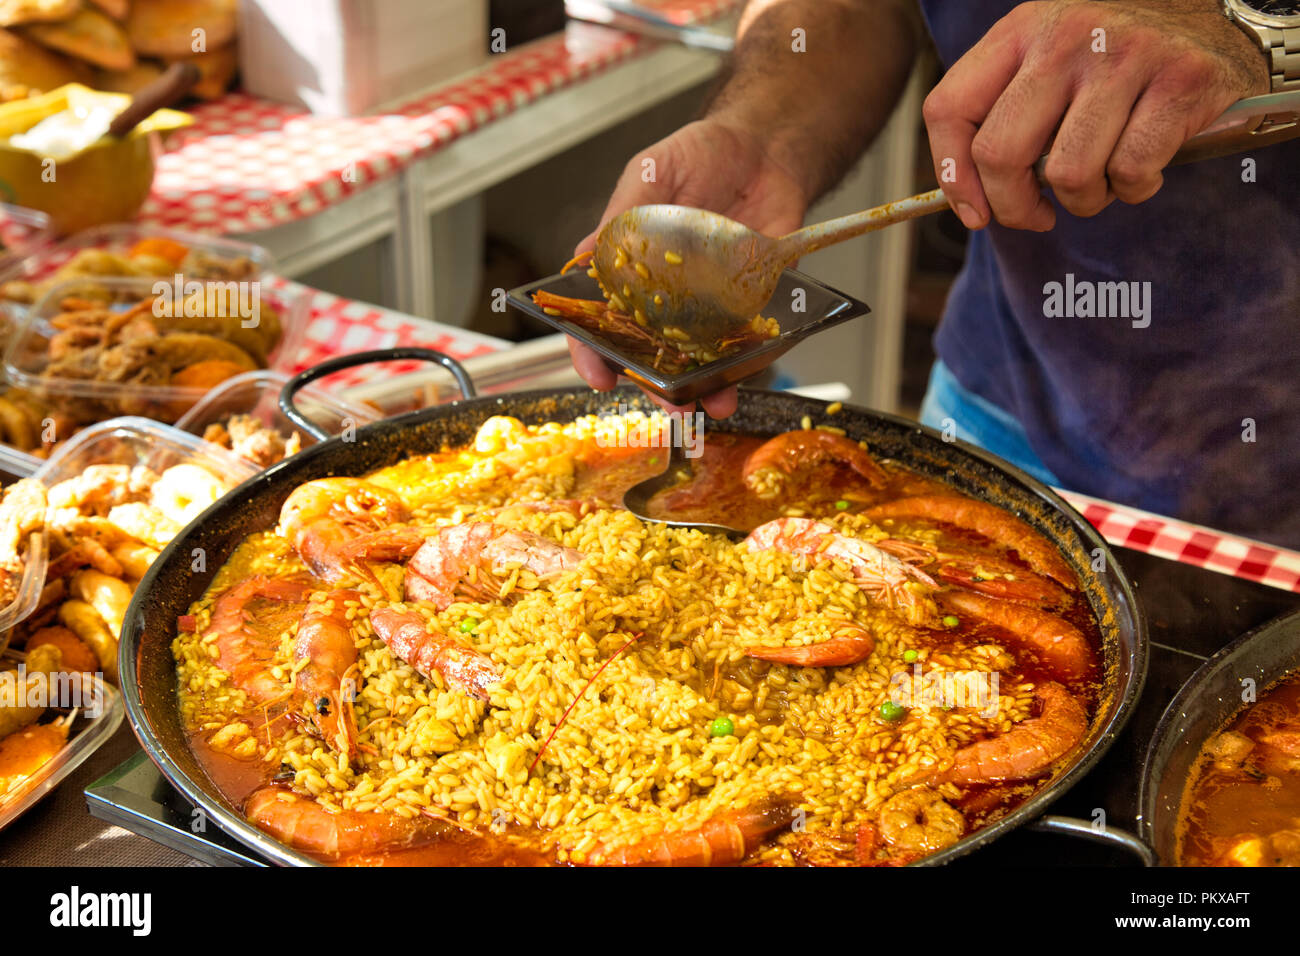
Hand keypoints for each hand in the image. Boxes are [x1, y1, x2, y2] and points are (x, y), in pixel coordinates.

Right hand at [568, 117, 808, 418]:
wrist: (765, 148)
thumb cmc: (700, 154)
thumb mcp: (651, 171)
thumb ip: (622, 213)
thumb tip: (585, 254)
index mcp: (627, 267)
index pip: (598, 319)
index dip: (592, 351)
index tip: (598, 374)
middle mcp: (662, 295)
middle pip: (648, 353)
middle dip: (654, 384)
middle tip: (665, 398)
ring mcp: (705, 304)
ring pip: (696, 359)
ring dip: (703, 385)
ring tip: (712, 399)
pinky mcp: (747, 303)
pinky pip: (743, 341)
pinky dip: (745, 362)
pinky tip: (747, 373)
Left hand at [922, 0, 1268, 230]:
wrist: (1215, 18)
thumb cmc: (1115, 59)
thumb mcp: (1047, 62)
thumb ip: (1003, 114)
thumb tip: (973, 203)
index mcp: (1021, 30)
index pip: (949, 108)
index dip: (953, 175)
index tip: (976, 212)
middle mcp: (1067, 36)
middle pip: (1000, 153)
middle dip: (1014, 206)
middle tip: (1037, 213)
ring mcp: (1125, 55)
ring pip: (1067, 174)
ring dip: (1083, 200)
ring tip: (1100, 182)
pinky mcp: (1179, 81)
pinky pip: (1131, 171)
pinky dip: (1134, 189)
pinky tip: (1141, 169)